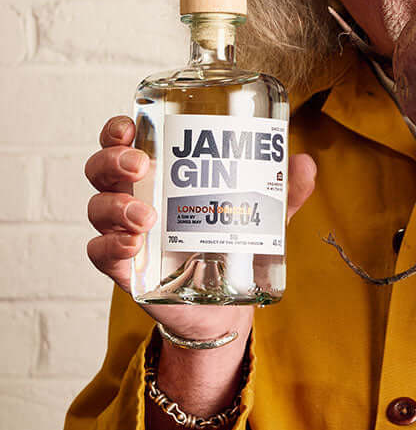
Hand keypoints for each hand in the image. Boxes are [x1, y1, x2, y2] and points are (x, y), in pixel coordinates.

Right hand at [85, 115, 316, 342]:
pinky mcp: (127, 269)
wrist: (225, 304)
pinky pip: (100, 253)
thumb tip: (304, 163)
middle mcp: (135, 198)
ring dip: (116, 207)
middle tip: (141, 165)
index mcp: (161, 174)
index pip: (125, 142)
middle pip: (102, 169)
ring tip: (148, 218)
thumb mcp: (264, 213)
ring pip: (98, 208)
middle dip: (114, 161)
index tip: (131, 126)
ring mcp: (127, 233)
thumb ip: (286, 190)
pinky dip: (110, 246)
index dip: (117, 130)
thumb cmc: (233, 242)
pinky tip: (133, 244)